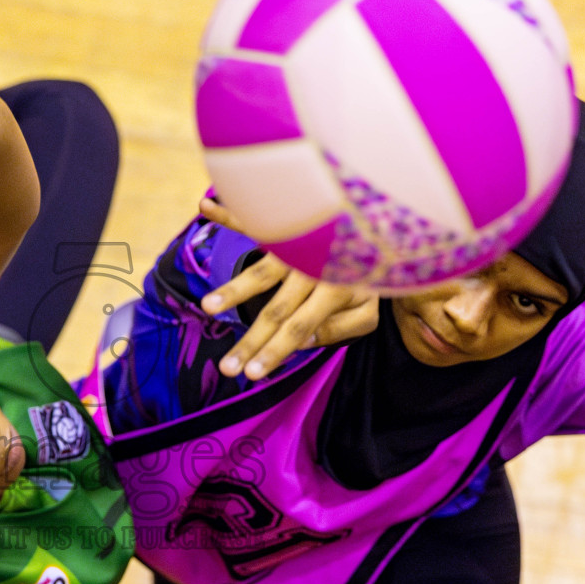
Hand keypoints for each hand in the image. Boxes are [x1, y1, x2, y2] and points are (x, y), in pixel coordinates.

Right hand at [196, 197, 378, 378]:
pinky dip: (229, 213)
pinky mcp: (285, 227)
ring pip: (262, 271)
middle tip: (225, 368)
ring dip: (234, 289)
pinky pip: (256, 221)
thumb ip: (340, 329)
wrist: (380, 228)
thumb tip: (304, 340)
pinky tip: (205, 208)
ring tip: (207, 306)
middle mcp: (313, 269)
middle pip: (276, 310)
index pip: (300, 328)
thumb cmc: (369, 277)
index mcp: (335, 291)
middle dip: (249, 342)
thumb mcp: (368, 311)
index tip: (251, 375)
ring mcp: (297, 246)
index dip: (275, 352)